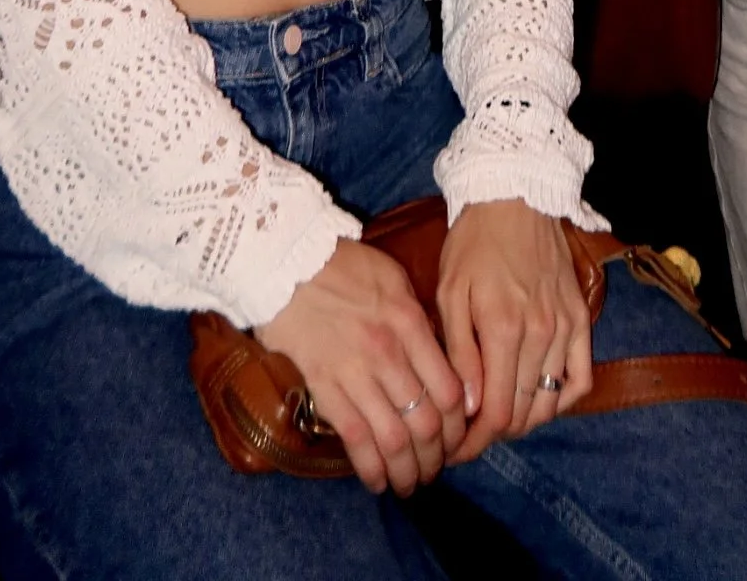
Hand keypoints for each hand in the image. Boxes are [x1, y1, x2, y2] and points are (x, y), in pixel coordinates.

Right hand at [255, 238, 466, 495]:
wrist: (286, 262)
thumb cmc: (343, 266)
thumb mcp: (394, 280)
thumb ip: (418, 320)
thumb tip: (440, 359)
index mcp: (410, 323)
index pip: (450, 389)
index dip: (460, 425)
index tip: (458, 438)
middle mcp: (388, 352)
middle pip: (427, 422)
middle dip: (437, 457)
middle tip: (436, 469)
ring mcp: (355, 372)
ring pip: (394, 438)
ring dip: (408, 471)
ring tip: (410, 484)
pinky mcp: (324, 386)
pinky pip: (355, 439)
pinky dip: (371, 469)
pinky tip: (378, 482)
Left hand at [437, 200, 594, 463]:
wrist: (515, 197)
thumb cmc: (473, 244)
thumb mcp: (450, 293)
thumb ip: (460, 353)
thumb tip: (469, 407)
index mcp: (503, 329)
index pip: (497, 413)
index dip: (475, 442)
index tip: (456, 449)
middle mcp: (541, 334)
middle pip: (524, 414)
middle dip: (494, 435)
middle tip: (471, 436)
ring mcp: (566, 327)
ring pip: (551, 402)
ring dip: (525, 420)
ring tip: (500, 417)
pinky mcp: (580, 317)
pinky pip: (581, 377)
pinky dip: (563, 399)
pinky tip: (540, 397)